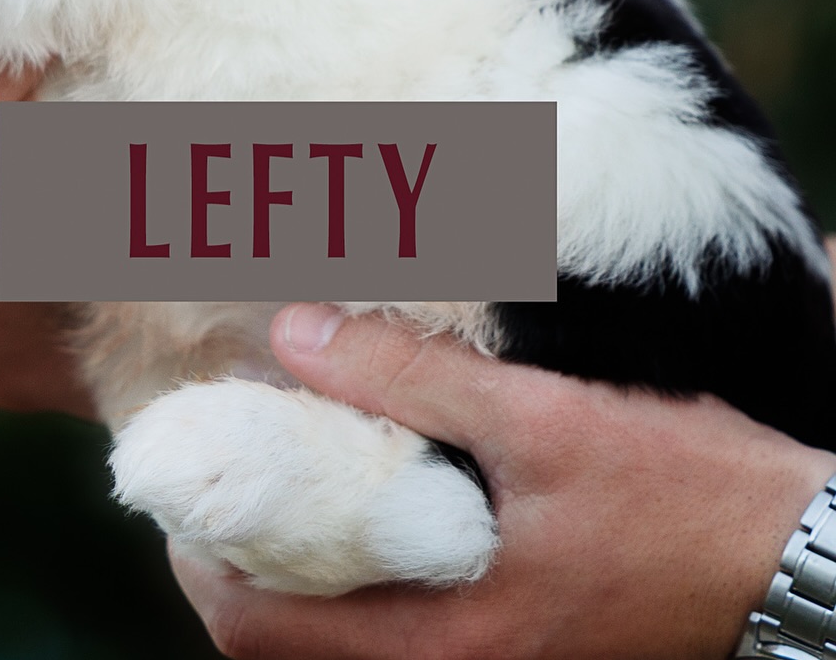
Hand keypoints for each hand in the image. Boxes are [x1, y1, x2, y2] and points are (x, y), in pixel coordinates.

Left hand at [173, 308, 835, 659]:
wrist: (797, 566)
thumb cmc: (681, 498)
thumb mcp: (543, 421)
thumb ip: (411, 378)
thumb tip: (292, 334)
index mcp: (446, 643)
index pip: (261, 633)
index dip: (199, 553)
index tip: (189, 468)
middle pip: (288, 640)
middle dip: (241, 551)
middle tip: (230, 453)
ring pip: (343, 630)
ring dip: (300, 553)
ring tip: (289, 456)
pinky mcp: (516, 641)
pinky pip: (399, 617)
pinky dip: (361, 559)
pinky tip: (373, 481)